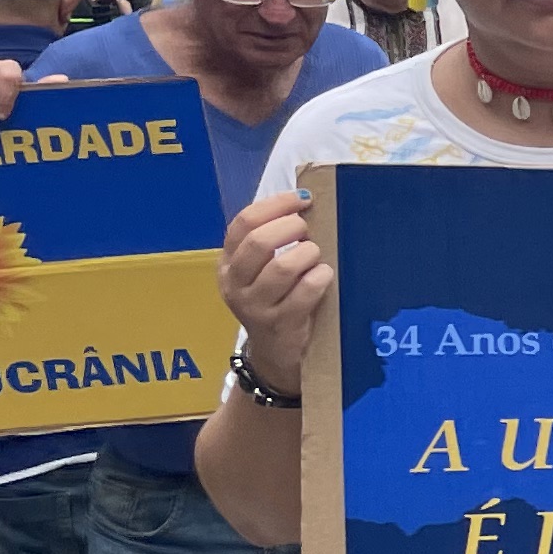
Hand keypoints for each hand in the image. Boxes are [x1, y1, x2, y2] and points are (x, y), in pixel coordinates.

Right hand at [219, 190, 328, 397]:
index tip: (302, 199)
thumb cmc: (278, 301)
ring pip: (282, 267)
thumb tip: (303, 203)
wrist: (277, 354)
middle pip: (259, 242)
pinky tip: (324, 276)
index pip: (243, 223)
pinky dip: (319, 278)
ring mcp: (255, 306)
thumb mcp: (263, 271)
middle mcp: (235, 284)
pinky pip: (304, 292)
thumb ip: (273, 241)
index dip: (274, 205)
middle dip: (291, 228)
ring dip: (307, 254)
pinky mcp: (280, 324)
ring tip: (316, 257)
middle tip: (308, 231)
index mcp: (228, 263)